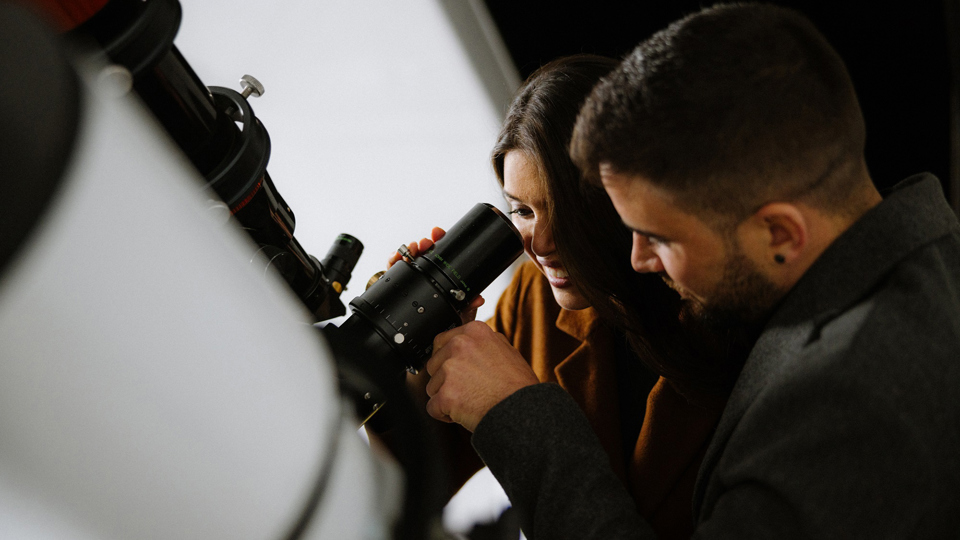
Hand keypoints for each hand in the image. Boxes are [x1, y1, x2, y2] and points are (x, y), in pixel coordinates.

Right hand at [386, 226, 483, 321]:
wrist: (433, 342)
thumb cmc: (448, 325)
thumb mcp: (461, 314)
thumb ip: (469, 305)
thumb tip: (478, 299)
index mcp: (443, 278)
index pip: (441, 255)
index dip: (439, 240)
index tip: (438, 233)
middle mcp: (426, 277)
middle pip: (423, 254)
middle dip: (423, 244)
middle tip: (424, 243)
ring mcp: (412, 281)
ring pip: (408, 260)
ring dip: (408, 250)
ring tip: (411, 249)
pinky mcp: (398, 288)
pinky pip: (393, 272)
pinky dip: (392, 261)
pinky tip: (395, 258)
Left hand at [424, 321, 538, 431]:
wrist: (522, 412)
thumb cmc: (517, 386)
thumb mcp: (507, 351)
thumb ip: (483, 343)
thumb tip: (468, 341)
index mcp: (474, 332)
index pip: (442, 342)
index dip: (449, 361)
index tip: (460, 371)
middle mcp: (460, 345)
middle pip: (434, 364)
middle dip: (445, 379)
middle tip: (468, 388)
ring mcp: (451, 369)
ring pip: (432, 386)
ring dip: (446, 397)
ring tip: (470, 400)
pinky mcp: (446, 394)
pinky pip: (433, 407)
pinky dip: (445, 414)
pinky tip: (464, 412)